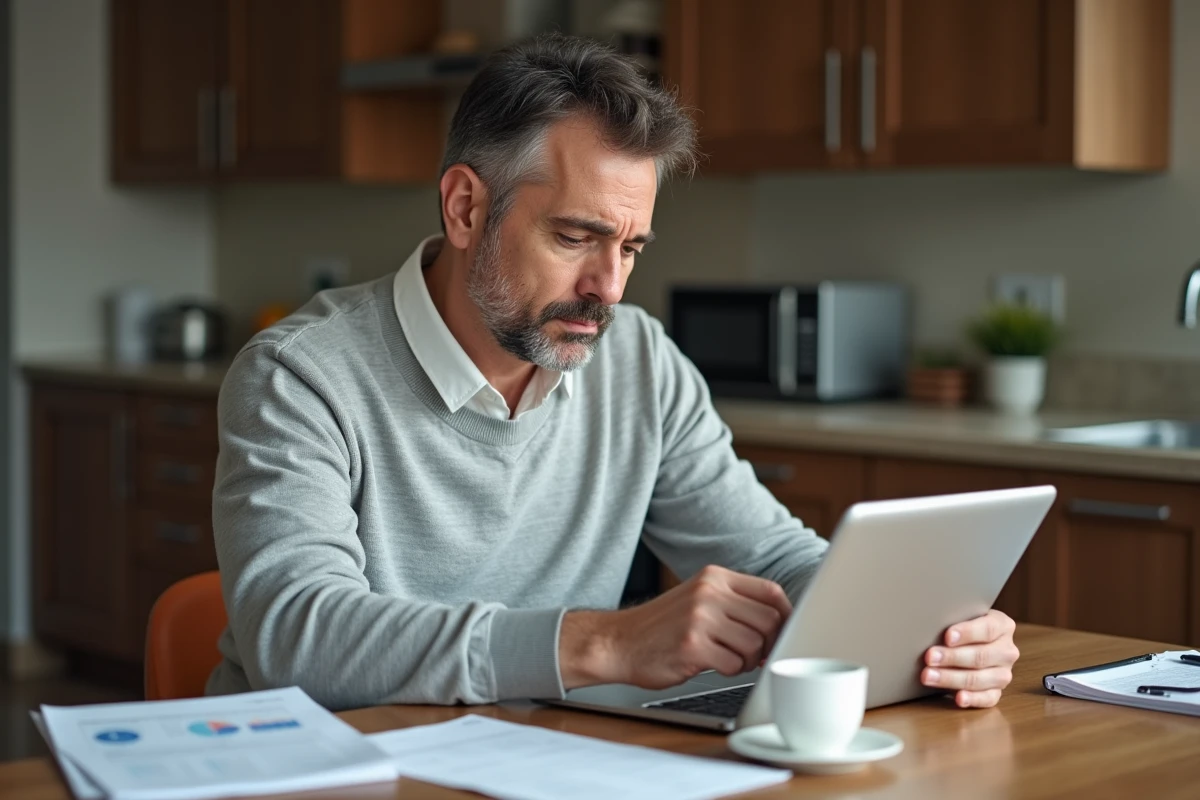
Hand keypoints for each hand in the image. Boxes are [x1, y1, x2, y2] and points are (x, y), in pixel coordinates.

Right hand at [559, 565, 791, 689]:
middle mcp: (709, 592)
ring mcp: (700, 617)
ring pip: (755, 645)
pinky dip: (729, 671)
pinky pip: (734, 665)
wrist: (617, 642)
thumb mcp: (698, 598)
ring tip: (727, 658)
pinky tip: (711, 664)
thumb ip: (734, 602)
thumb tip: (780, 622)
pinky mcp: (692, 645)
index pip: (770, 591)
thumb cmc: (662, 626)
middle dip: (767, 644)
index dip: (785, 616)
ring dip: (747, 660)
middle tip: (752, 654)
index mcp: (714, 577)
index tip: (783, 633)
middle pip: (769, 620)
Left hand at [922, 609, 1018, 707]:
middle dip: (952, 657)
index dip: (967, 633)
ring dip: (952, 678)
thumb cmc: (961, 626)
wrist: (969, 642)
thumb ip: (955, 618)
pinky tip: (958, 698)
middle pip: (981, 656)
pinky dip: (973, 699)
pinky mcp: (997, 692)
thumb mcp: (962, 616)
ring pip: (980, 679)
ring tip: (928, 676)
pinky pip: (987, 699)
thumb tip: (931, 623)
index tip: (947, 637)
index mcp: (1002, 626)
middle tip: (930, 657)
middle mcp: (1007, 651)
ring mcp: (1003, 674)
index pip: (988, 629)